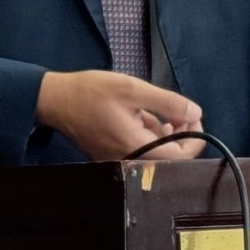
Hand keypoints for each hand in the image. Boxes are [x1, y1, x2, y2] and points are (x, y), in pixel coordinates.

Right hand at [35, 70, 205, 160]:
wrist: (55, 100)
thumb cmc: (92, 92)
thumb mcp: (134, 89)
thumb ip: (167, 102)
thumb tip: (195, 112)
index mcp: (136, 147)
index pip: (181, 156)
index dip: (194, 136)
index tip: (191, 115)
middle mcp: (128, 160)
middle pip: (168, 155)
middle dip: (178, 132)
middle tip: (174, 109)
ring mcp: (118, 159)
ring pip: (154, 151)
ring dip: (161, 131)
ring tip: (153, 108)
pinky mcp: (111, 154)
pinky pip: (139, 148)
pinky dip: (146, 133)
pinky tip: (139, 115)